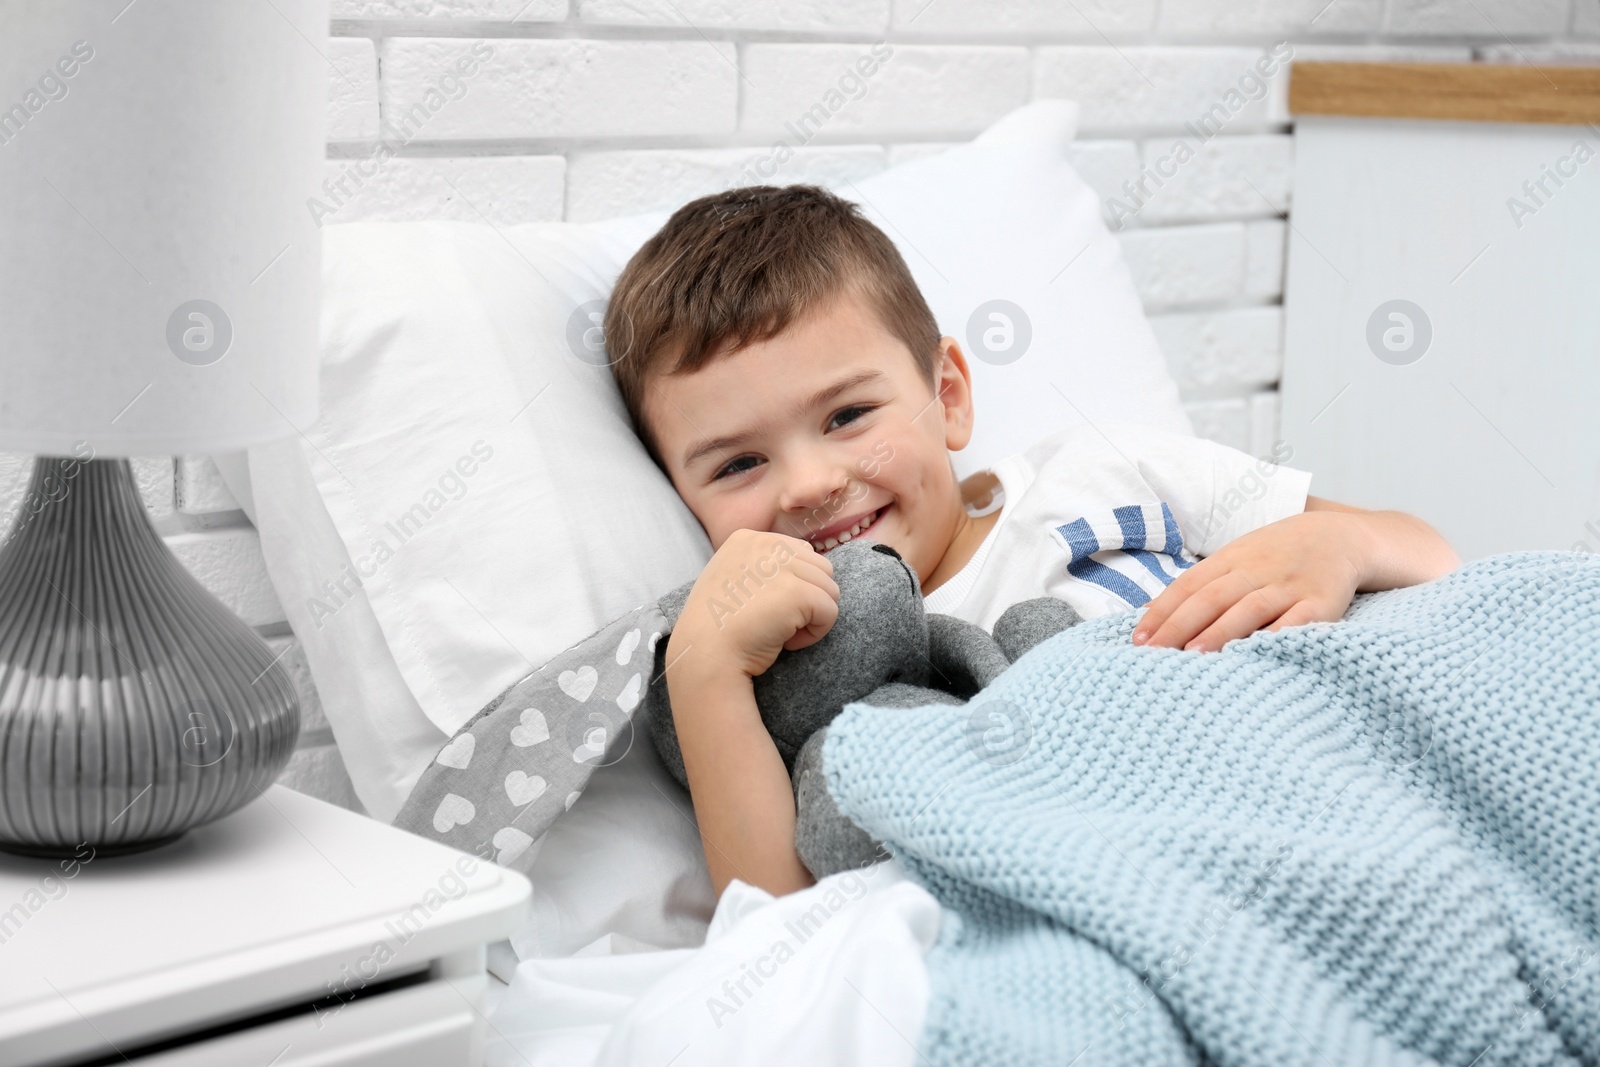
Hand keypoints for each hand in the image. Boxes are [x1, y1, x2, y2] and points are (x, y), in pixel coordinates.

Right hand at [668, 529, 840, 680]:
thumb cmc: (716, 627)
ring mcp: (783, 566)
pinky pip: (830, 611)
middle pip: (820, 568)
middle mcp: (767, 543)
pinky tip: (786, 642)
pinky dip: (815, 633)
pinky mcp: (798, 592)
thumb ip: (761, 568)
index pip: (799, 553)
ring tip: (780, 631)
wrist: (705, 654)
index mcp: (748, 538)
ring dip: (811, 617)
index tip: (765, 608)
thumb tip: (802, 574)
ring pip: (829, 589)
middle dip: (807, 599)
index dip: (793, 586)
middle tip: (776, 622)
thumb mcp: (730, 579)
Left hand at [1133, 511, 1365, 651]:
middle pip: (1212, 598)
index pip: (1188, 586)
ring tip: (1193, 655)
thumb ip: (1197, 585)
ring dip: (1220, 631)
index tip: (1138, 640)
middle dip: (1180, 625)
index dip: (1162, 612)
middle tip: (1154, 653)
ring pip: (1250, 608)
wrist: (1341, 536)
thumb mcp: (1235, 559)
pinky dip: (1278, 636)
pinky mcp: (1323, 602)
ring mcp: (1290, 585)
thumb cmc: (1276, 556)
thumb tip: (1149, 613)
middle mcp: (1257, 569)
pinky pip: (1299, 620)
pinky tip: (1258, 653)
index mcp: (1231, 559)